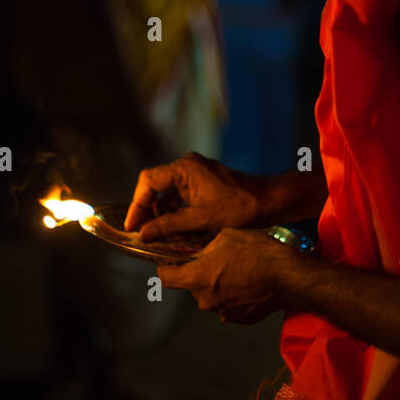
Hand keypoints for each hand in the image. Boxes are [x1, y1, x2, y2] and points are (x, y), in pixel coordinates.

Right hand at [124, 152, 259, 239]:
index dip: (136, 204)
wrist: (267, 201)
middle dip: (147, 209)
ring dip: (160, 212)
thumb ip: (169, 226)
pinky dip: (173, 211)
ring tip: (154, 235)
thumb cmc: (238, 208)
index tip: (132, 226)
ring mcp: (195, 172)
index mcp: (185, 168)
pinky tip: (171, 229)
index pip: (149, 181)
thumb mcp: (201, 220)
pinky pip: (179, 194)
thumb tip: (143, 234)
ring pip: (167, 192)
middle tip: (140, 232)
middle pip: (155, 185)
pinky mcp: (202, 181)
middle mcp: (187, 165)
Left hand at [154, 228, 292, 322]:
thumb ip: (205, 249)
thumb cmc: (255, 252)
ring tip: (239, 270)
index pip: (166, 278)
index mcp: (196, 278)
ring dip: (219, 285)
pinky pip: (230, 305)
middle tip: (217, 260)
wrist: (286, 274)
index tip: (170, 262)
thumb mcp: (225, 237)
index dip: (166, 268)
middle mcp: (205, 300)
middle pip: (192, 286)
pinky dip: (235, 296)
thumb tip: (201, 254)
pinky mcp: (241, 319)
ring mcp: (223, 312)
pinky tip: (249, 283)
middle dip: (200, 274)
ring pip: (212, 296)